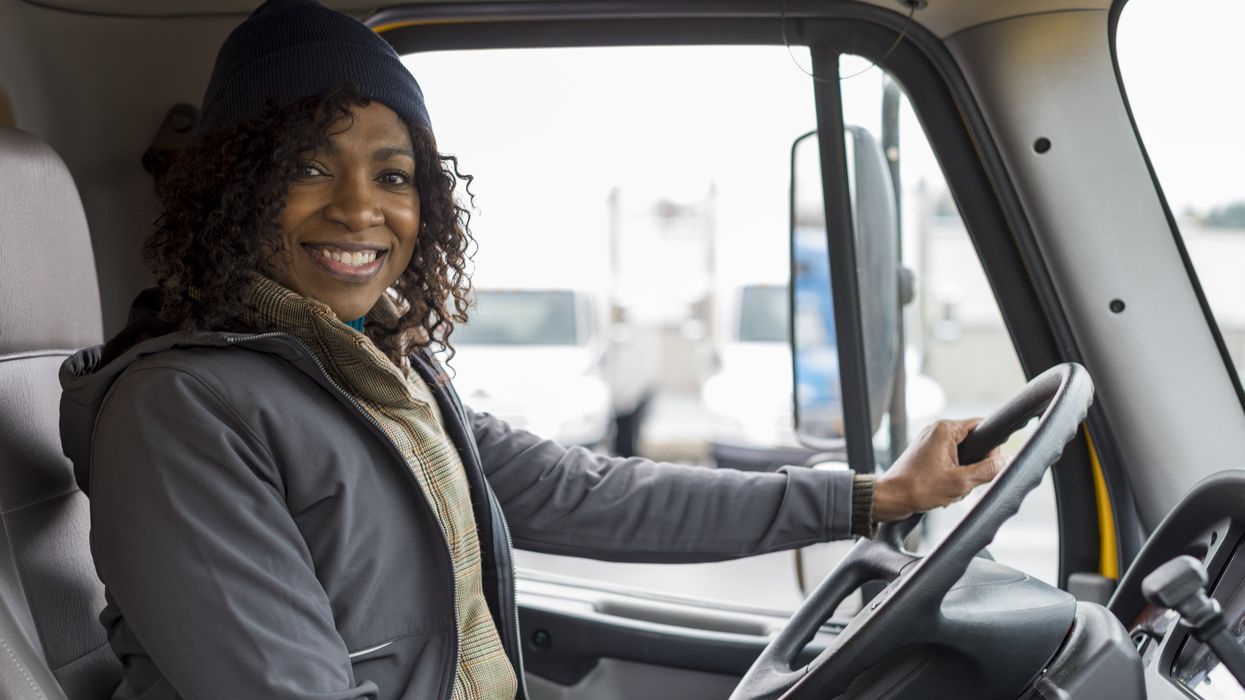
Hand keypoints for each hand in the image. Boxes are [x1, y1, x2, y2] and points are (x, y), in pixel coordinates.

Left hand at [872, 418, 1004, 521]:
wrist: (890, 498)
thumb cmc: (918, 488)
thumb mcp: (960, 482)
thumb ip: (987, 470)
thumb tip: (1008, 461)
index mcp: (945, 429)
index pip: (982, 426)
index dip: (991, 447)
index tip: (989, 464)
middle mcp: (937, 430)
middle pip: (974, 442)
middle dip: (975, 464)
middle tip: (965, 481)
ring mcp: (930, 441)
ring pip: (963, 454)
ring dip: (964, 472)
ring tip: (952, 487)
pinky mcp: (927, 453)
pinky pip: (951, 460)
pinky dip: (953, 474)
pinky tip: (946, 488)